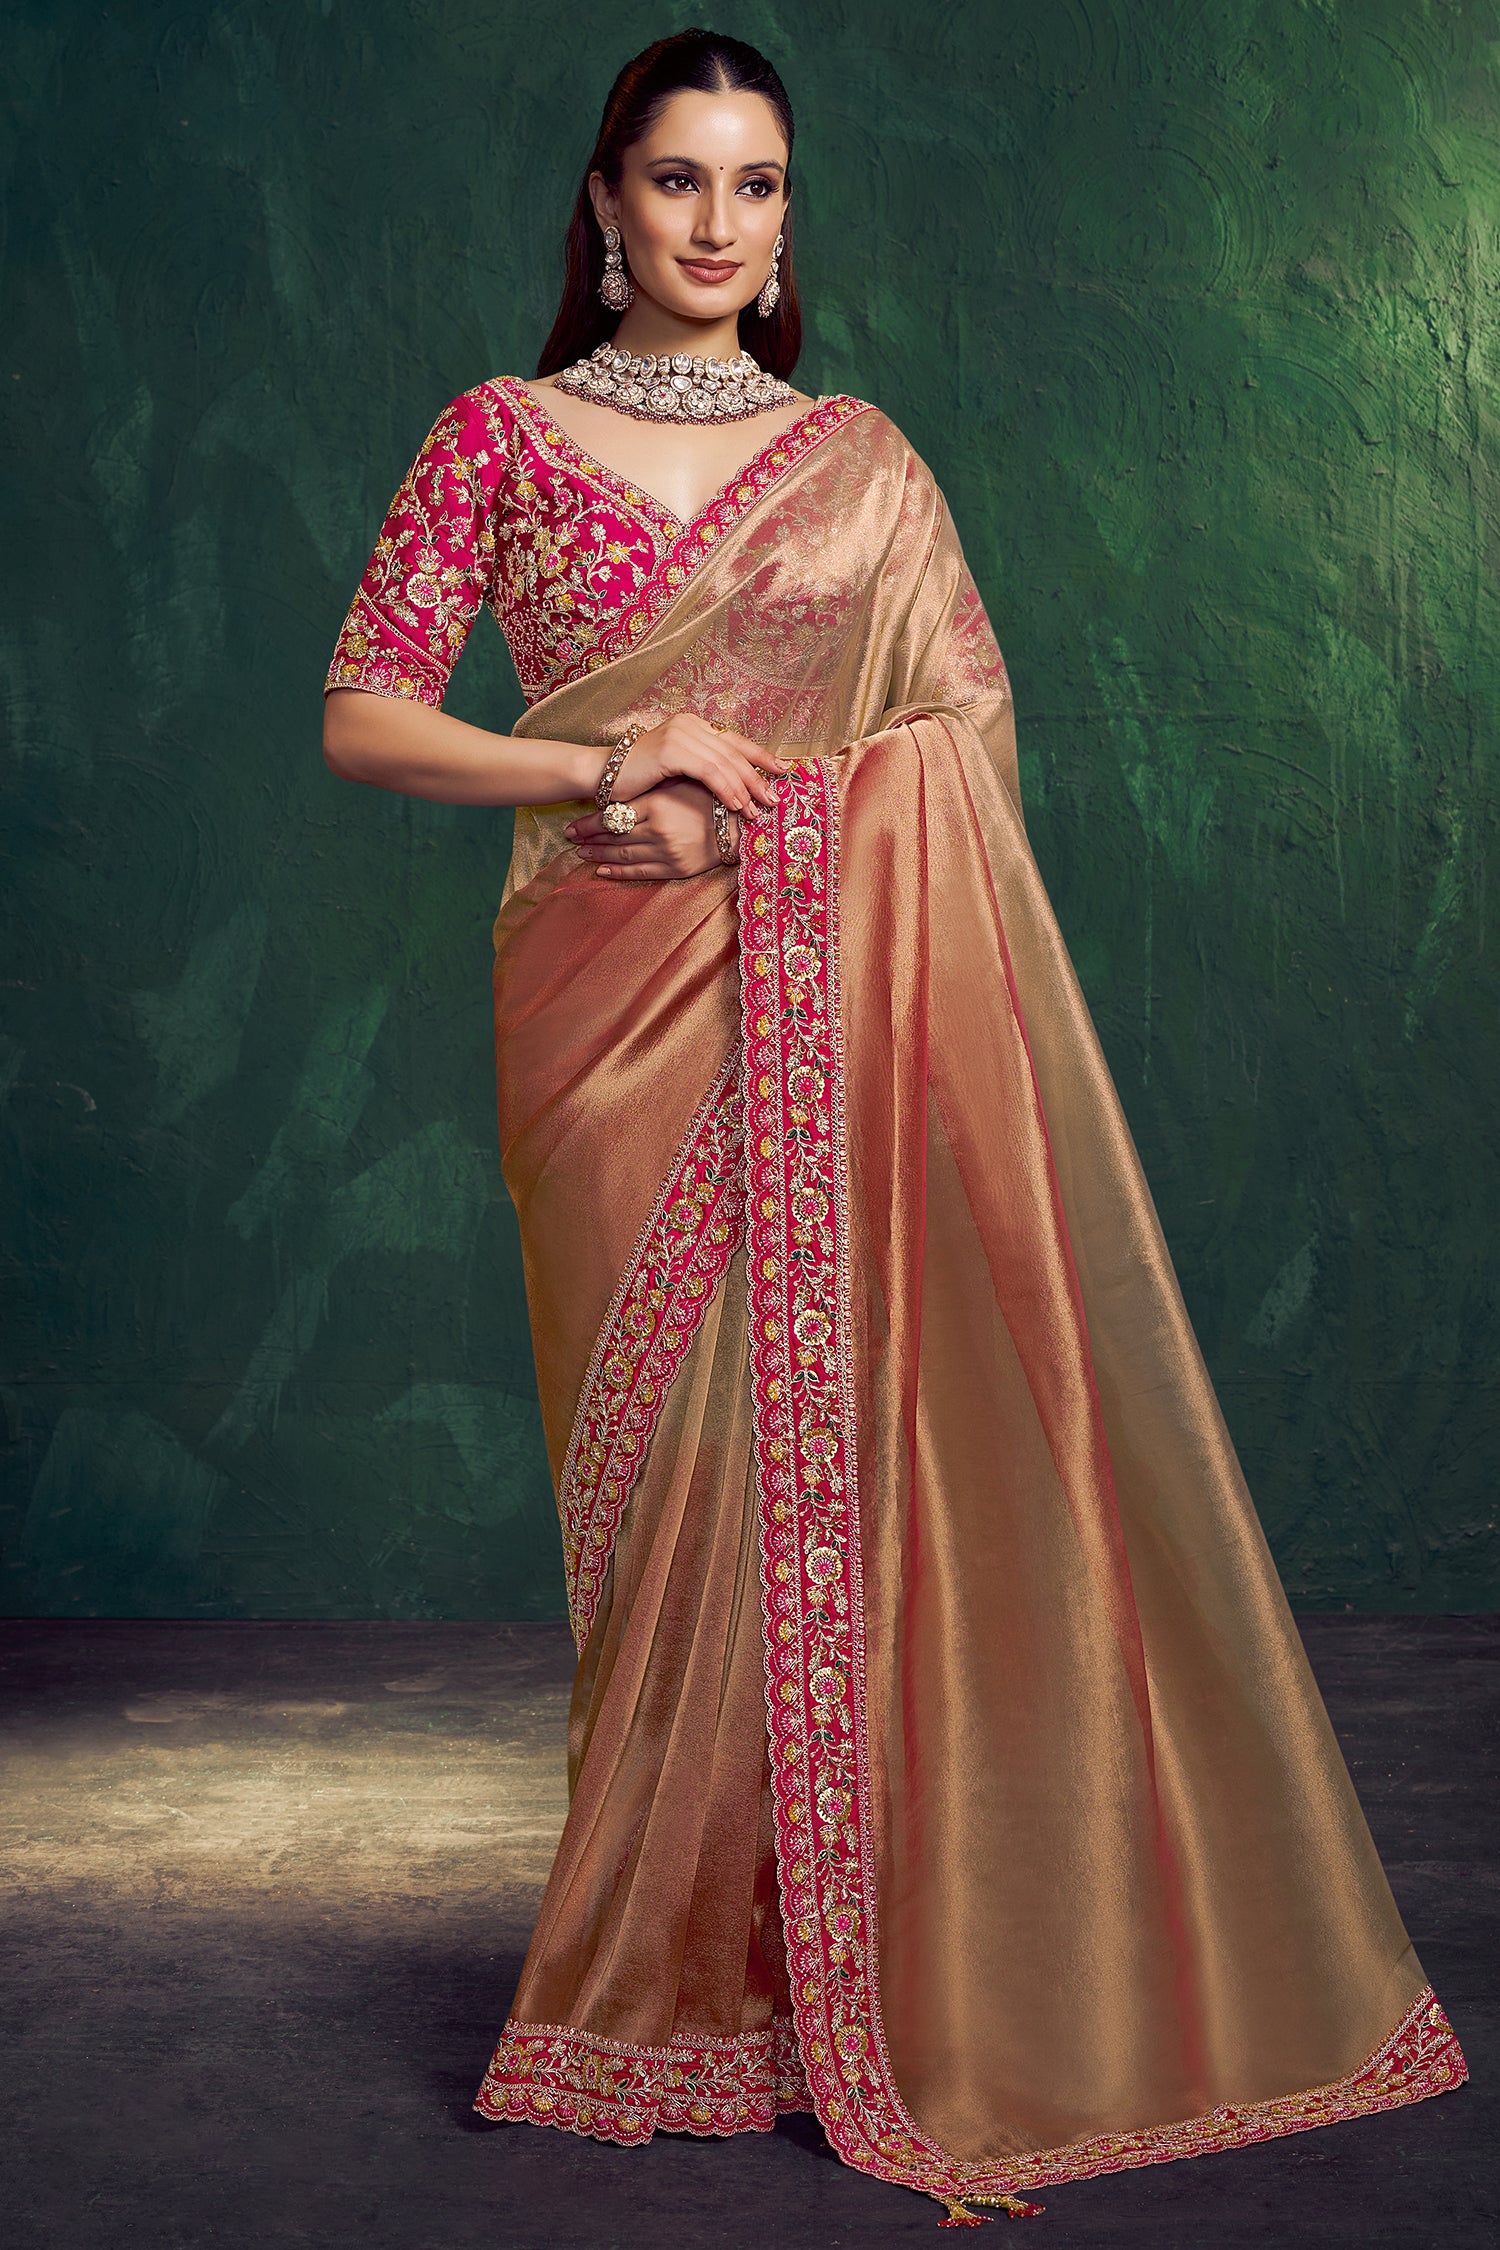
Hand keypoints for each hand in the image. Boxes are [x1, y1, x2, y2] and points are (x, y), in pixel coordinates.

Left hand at [564, 779, 737, 881]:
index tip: (573, 826)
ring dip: (599, 856)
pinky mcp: (675, 868)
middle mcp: (657, 830)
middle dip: (588, 840)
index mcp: (657, 805)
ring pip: (623, 855)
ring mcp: (666, 852)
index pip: (612, 816)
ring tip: (582, 854)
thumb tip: (622, 796)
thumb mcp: (683, 784)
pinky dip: (619, 872)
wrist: (745, 825)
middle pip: (613, 837)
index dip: (588, 823)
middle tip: (570, 840)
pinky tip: (603, 872)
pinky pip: (640, 872)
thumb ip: (653, 790)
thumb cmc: (714, 799)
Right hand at [615, 713, 781, 813]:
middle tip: (774, 798)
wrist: (603, 775)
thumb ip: (705, 769)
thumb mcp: (678, 770)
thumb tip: (740, 787)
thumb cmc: (639, 778)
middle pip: (734, 751)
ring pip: (725, 762)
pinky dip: (726, 789)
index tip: (784, 770)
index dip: (761, 755)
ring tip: (756, 809)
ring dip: (744, 788)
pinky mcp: (672, 750)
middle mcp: (690, 724)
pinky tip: (735, 805)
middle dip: (758, 776)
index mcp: (693, 725)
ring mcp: (681, 734)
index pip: (734, 740)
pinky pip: (709, 771)